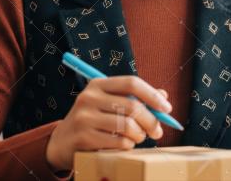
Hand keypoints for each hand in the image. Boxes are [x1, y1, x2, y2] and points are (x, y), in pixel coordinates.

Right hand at [45, 76, 171, 171]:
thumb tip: (163, 96)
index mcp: (98, 84)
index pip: (131, 83)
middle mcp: (89, 97)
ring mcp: (84, 118)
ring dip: (139, 135)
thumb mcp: (110, 103)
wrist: (63, 141)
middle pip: (132, 106)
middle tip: (158, 132)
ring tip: (138, 138)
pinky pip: (118, 142)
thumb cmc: (93, 120)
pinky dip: (128, 145)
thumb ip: (134, 98)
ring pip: (127, 126)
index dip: (152, 95)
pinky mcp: (83, 138)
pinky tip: (125, 145)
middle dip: (151, 121)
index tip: (167, 108)